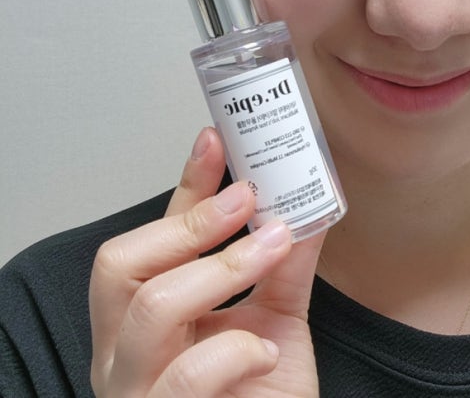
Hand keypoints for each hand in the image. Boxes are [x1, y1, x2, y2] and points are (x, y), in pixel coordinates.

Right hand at [89, 127, 324, 396]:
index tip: (215, 138)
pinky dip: (236, 350)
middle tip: (246, 199)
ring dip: (222, 267)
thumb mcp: (278, 317)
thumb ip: (288, 263)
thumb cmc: (264, 392)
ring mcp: (136, 388)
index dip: (185, 183)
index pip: (155, 234)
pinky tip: (264, 352)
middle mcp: (126, 349)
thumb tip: (310, 203)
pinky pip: (188, 375)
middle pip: (119, 263)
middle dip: (191, 223)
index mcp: (149, 314)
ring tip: (270, 249)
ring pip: (149, 307)